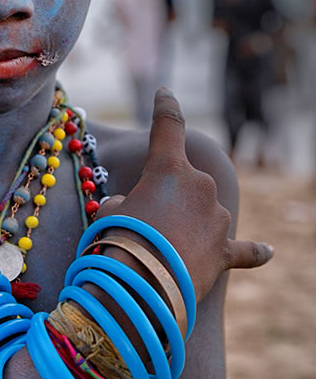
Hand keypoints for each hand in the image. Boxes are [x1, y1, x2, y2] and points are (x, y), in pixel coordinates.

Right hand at [95, 88, 272, 300]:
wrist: (142, 286)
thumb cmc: (119, 242)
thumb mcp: (110, 213)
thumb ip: (127, 202)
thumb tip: (138, 211)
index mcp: (170, 168)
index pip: (168, 126)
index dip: (165, 106)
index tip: (165, 93)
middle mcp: (201, 185)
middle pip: (185, 183)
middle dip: (168, 200)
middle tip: (141, 226)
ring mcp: (217, 218)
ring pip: (203, 214)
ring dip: (185, 227)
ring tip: (158, 252)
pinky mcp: (225, 251)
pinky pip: (244, 249)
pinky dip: (254, 251)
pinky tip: (269, 252)